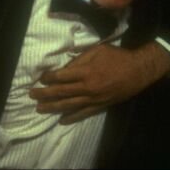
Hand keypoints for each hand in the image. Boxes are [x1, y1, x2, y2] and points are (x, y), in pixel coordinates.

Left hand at [29, 41, 169, 123]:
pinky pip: (83, 114)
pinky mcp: (100, 106)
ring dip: (53, 107)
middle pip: (62, 92)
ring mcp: (94, 99)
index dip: (49, 78)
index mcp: (86, 71)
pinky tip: (61, 119)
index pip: (62, 77)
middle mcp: (87, 87)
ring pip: (69, 105)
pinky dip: (71, 117)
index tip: (40, 78)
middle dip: (45, 94)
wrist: (137, 71)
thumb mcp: (97, 50)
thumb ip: (80, 58)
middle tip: (32, 95)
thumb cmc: (116, 57)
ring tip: (40, 108)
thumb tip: (65, 66)